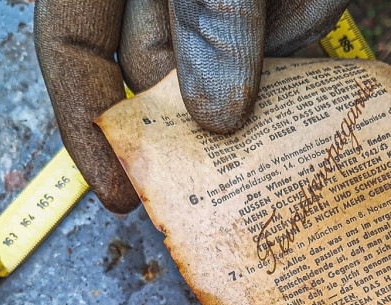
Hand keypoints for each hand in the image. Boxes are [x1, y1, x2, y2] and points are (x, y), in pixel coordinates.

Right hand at [35, 0, 345, 211]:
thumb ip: (212, 14)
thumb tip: (216, 115)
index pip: (73, 46)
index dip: (84, 123)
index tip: (118, 194)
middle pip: (154, 78)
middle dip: (184, 138)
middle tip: (218, 199)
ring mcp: (232, 7)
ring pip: (226, 88)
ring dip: (253, 138)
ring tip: (272, 194)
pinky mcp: (294, 11)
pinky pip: (289, 73)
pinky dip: (304, 113)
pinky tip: (318, 151)